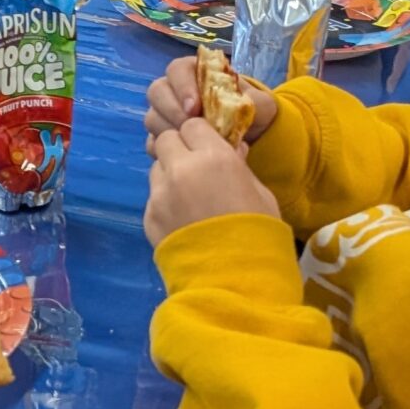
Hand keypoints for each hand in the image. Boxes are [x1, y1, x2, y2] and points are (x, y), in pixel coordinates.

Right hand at [144, 55, 278, 144]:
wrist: (252, 136)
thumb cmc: (251, 112)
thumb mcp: (260, 104)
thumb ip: (252, 100)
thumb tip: (237, 105)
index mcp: (195, 73)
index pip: (178, 70)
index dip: (182, 86)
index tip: (195, 107)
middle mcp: (174, 90)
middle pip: (157, 91)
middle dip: (172, 110)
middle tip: (190, 127)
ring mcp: (165, 114)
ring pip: (152, 117)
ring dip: (168, 130)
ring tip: (190, 143)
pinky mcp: (162, 137)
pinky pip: (152, 141)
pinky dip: (163, 150)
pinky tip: (182, 157)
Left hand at [145, 117, 281, 245]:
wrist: (234, 283)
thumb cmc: (259, 235)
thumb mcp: (261, 194)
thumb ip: (240, 166)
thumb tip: (232, 149)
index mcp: (213, 157)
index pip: (193, 125)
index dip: (201, 136)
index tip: (209, 149)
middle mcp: (180, 169)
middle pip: (168, 140)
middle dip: (180, 149)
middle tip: (196, 170)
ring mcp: (160, 194)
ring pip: (157, 168)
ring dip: (170, 174)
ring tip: (189, 198)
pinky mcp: (148, 217)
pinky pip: (154, 197)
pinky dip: (165, 202)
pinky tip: (182, 221)